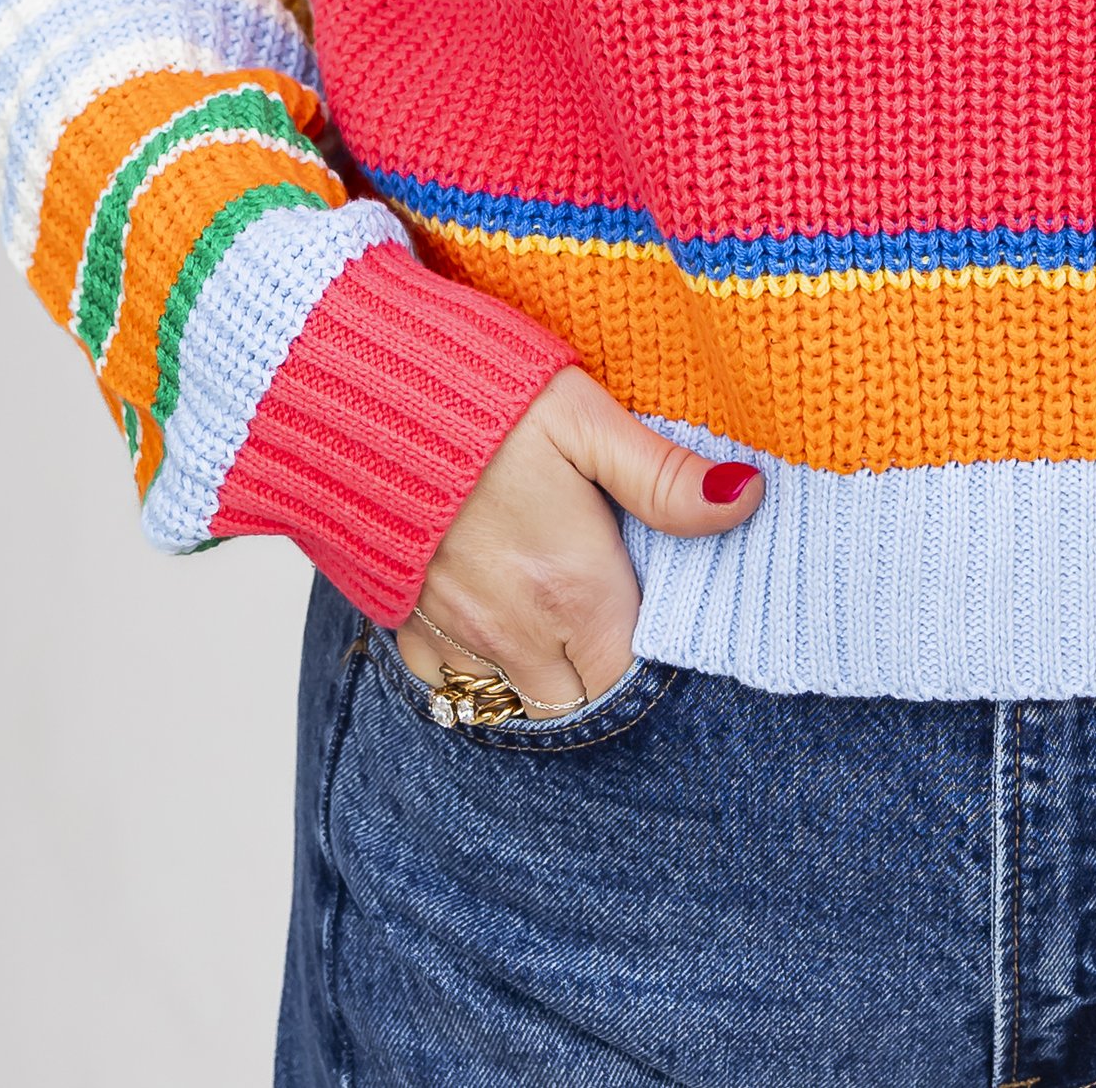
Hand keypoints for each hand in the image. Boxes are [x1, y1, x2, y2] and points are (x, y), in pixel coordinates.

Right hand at [395, 368, 761, 706]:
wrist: (349, 392)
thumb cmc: (477, 396)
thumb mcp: (584, 418)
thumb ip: (663, 475)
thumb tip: (746, 499)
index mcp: (574, 590)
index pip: (630, 681)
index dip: (651, 660)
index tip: (657, 615)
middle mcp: (516, 632)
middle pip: (577, 705)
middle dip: (599, 676)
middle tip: (611, 612)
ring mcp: (453, 636)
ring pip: (515, 702)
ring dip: (542, 677)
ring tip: (556, 616)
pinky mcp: (403, 625)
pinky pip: (451, 683)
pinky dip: (479, 668)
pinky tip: (493, 613)